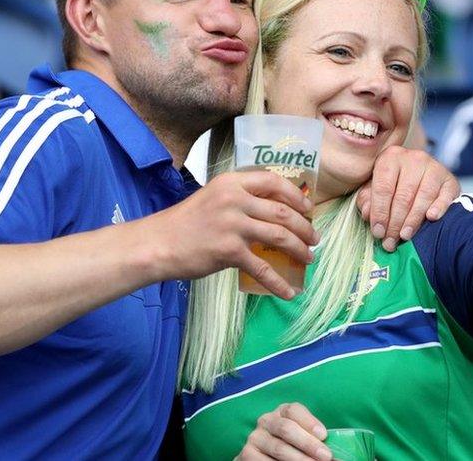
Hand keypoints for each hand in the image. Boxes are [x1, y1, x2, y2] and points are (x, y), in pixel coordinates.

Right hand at [142, 171, 318, 298]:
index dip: (296, 194)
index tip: (307, 207)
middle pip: (283, 211)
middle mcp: (235, 200)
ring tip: (308, 257)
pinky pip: (263, 268)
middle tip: (314, 238)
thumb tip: (273, 210)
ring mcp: (233, 225)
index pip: (273, 181)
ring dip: (299, 249)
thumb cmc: (186, 222)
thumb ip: (240, 198)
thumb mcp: (213, 197)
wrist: (158, 243)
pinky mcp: (229, 251)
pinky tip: (289, 291)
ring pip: (279, 236)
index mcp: (232, 183)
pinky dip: (279, 282)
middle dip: (304, 227)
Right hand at [237, 403, 330, 460]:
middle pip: (287, 429)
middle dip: (308, 444)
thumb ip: (316, 440)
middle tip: (326, 457)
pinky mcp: (246, 454)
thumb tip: (337, 453)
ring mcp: (255, 438)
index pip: (294, 410)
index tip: (324, 435)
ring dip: (299, 459)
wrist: (267, 458)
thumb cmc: (292, 447)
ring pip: (279, 448)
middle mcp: (266, 421)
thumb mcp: (302, 438)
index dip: (309, 422)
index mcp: (282, 412)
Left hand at [357, 145, 460, 251]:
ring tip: (405, 236)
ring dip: (413, 220)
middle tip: (390, 242)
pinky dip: (439, 207)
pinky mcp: (450, 179)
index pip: (383, 188)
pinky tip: (431, 218)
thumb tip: (368, 214)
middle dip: (395, 223)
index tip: (378, 233)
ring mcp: (434, 167)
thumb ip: (367, 200)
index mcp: (390, 157)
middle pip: (403, 196)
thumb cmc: (392, 185)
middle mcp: (413, 158)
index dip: (379, 213)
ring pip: (423, 197)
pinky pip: (445, 195)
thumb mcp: (374, 188)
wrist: (421, 177)